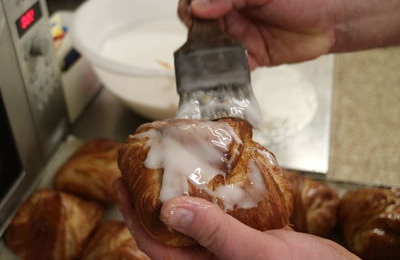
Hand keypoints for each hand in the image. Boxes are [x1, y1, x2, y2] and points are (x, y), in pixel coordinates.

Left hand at [114, 178, 358, 259]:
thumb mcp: (260, 255)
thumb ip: (217, 234)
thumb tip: (169, 209)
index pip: (156, 246)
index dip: (134, 217)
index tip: (121, 185)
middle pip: (170, 230)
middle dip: (150, 201)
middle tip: (139, 169)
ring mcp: (226, 247)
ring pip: (194, 218)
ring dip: (179, 192)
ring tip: (167, 166)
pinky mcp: (244, 234)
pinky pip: (219, 212)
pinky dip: (209, 193)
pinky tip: (207, 174)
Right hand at [178, 0, 335, 67]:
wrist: (330, 20)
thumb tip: (198, 7)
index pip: (197, 0)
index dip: (189, 8)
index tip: (192, 16)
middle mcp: (231, 16)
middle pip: (201, 28)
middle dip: (196, 36)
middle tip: (202, 41)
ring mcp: (239, 38)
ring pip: (213, 49)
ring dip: (209, 57)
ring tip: (211, 60)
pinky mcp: (251, 57)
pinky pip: (233, 67)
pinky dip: (228, 72)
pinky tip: (231, 70)